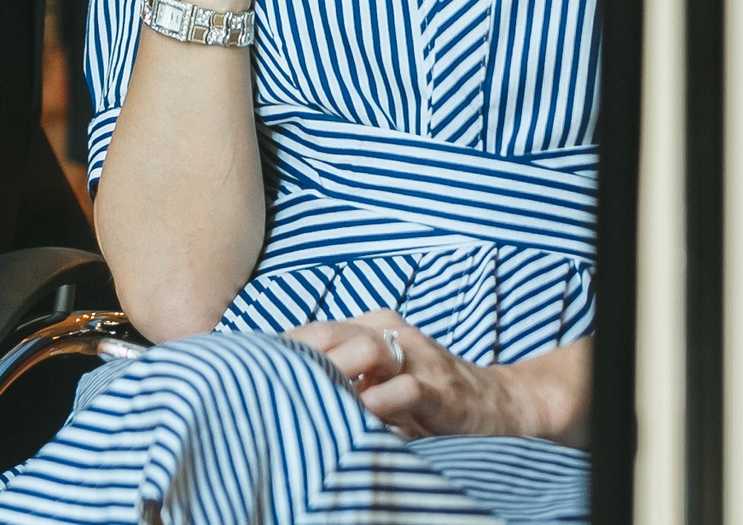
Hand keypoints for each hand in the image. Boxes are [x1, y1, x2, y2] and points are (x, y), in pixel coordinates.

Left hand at [285, 315, 588, 444]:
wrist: (494, 404)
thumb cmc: (425, 395)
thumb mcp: (378, 380)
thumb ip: (341, 376)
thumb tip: (282, 388)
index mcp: (369, 326)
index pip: (314, 330)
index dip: (282, 349)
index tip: (248, 368)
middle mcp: (389, 332)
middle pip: (330, 333)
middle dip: (297, 356)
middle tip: (263, 382)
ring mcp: (415, 355)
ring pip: (363, 349)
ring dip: (331, 371)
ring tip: (302, 393)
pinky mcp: (438, 385)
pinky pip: (402, 387)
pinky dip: (376, 401)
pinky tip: (355, 416)